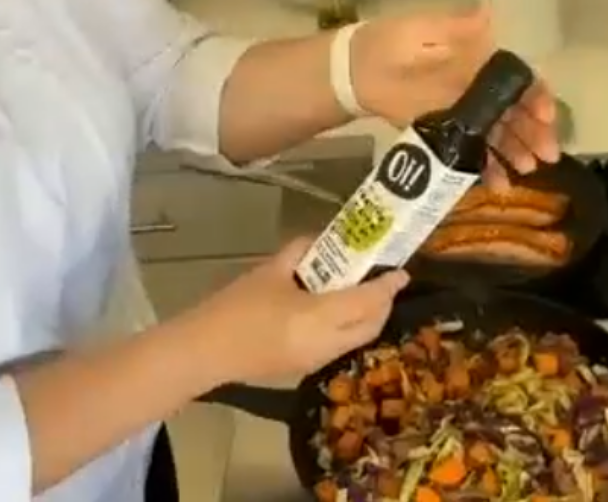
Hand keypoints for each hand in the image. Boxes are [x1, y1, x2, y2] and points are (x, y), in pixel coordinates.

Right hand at [191, 237, 409, 384]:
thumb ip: (299, 252)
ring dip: (366, 317)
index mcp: (320, 317)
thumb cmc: (236, 307)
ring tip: (359, 291)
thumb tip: (319, 240)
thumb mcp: (268, 271)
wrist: (206, 351)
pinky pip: (340, 346)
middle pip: (371, 325)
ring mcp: (317, 361)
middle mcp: (327, 343)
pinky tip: (334, 310)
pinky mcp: (305, 368)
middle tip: (381, 279)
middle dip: (382, 303)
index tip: (401, 271)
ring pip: (358, 339)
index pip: (367, 301)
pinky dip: (348, 328)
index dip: (387, 286)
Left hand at [350, 1, 559, 187]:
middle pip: (513, 112)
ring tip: (526, 171)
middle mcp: (477, 88)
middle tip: (546, 156)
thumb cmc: (391, 42)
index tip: (545, 116)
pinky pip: (470, 151)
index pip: (517, 79)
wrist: (355, 70)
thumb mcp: (422, 28)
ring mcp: (462, 113)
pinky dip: (486, 167)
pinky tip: (498, 184)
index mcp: (479, 60)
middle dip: (533, 133)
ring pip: (497, 134)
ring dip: (515, 152)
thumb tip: (488, 15)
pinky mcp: (444, 133)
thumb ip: (455, 27)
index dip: (535, 96)